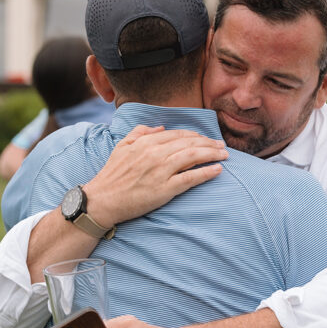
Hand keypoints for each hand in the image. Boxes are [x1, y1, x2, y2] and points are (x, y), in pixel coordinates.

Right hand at [83, 124, 227, 226]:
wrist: (102, 200)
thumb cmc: (111, 175)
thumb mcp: (121, 146)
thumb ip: (139, 132)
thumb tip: (160, 126)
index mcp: (146, 142)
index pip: (177, 134)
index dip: (195, 135)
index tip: (206, 139)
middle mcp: (155, 154)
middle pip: (189, 144)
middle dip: (209, 143)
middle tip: (222, 146)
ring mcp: (161, 171)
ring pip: (193, 157)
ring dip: (212, 154)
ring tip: (224, 155)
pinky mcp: (164, 189)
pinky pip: (190, 178)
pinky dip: (206, 172)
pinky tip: (218, 170)